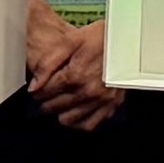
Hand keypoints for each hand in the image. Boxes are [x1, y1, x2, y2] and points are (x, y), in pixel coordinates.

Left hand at [24, 0, 116, 123]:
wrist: (130, 40)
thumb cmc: (100, 37)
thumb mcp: (71, 41)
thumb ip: (48, 64)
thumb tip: (33, 86)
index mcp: (75, 75)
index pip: (43, 93)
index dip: (36, 91)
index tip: (39, 86)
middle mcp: (88, 91)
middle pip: (52, 107)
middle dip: (45, 100)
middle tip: (48, 92)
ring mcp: (101, 101)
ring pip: (67, 119)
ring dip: (59, 111)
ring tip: (60, 101)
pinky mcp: (111, 106)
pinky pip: (88, 125)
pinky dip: (78, 121)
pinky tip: (75, 111)